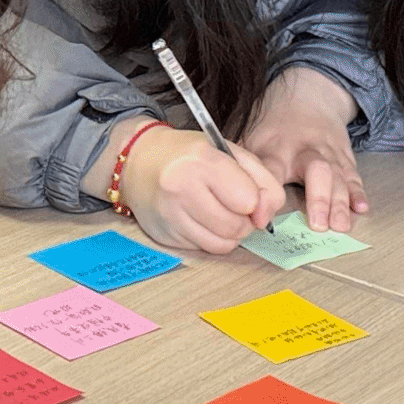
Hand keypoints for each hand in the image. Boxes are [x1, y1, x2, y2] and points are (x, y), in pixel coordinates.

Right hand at [88, 124, 283, 253]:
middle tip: (233, 206)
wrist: (139, 160)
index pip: (248, 200)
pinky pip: (204, 249)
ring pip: (222, 244)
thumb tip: (264, 220)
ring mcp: (170, 214)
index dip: (255, 200)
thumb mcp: (232, 153)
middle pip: (236, 227)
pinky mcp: (164, 235)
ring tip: (219, 213)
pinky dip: (210, 238)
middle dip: (244, 221)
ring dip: (230, 233)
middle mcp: (181, 188)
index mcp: (202, 160)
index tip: (246, 193)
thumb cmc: (190, 154)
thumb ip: (263, 181)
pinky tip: (200, 220)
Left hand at [240, 67, 368, 232]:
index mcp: (277, 146)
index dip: (266, 195)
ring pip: (338, 176)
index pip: (272, 169)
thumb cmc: (275, 125)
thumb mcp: (252, 137)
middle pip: (316, 170)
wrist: (309, 97)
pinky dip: (358, 192)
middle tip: (318, 225)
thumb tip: (217, 192)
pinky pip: (354, 175)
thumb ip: (240, 164)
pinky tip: (360, 208)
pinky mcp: (345, 158)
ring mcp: (328, 153)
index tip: (261, 219)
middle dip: (318, 198)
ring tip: (339, 226)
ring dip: (340, 202)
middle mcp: (306, 149)